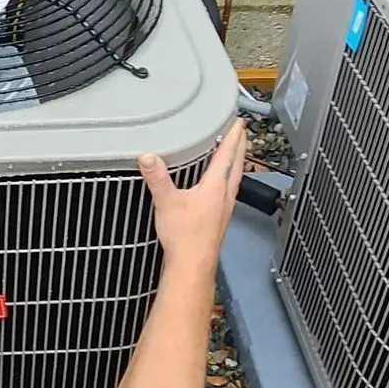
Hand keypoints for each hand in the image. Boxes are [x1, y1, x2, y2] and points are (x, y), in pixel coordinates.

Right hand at [140, 120, 248, 268]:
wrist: (192, 265)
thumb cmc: (185, 236)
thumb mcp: (166, 202)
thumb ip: (157, 178)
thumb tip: (147, 157)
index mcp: (216, 187)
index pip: (228, 155)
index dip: (233, 137)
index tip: (238, 122)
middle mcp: (225, 196)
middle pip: (237, 165)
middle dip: (240, 146)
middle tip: (241, 132)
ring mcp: (225, 208)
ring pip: (235, 179)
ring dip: (236, 163)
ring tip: (233, 153)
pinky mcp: (220, 219)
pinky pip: (228, 191)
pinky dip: (228, 179)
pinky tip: (219, 184)